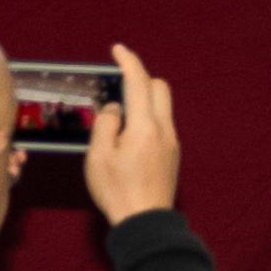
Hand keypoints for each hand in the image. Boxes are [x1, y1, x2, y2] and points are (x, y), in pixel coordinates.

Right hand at [82, 44, 182, 223]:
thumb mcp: (98, 157)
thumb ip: (105, 125)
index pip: (139, 82)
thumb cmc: (118, 190)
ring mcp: (172, 142)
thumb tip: (115, 108)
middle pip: (159, 87)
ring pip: (162, 106)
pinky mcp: (172, 154)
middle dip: (140, 78)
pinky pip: (162, 124)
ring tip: (118, 115)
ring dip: (143, 100)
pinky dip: (147, 118)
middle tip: (117, 83)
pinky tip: (129, 135)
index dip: (129, 61)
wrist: (145, 221)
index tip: (118, 49)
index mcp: (145, 126)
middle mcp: (164, 129)